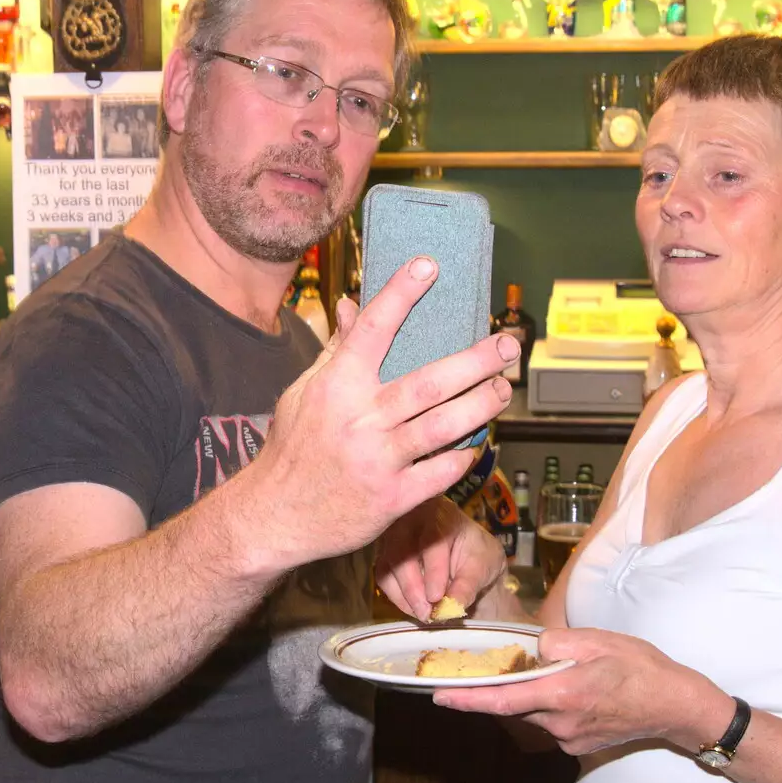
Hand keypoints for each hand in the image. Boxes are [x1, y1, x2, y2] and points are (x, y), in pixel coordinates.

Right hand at [241, 257, 516, 571]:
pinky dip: (463, 456)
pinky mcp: (393, 498)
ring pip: (445, 426)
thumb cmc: (292, 450)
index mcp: (337, 386)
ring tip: (503, 389)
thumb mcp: (304, 394)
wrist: (274, 516)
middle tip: (507, 344)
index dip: (401, 294)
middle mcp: (361, 419)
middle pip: (430, 382)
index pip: (374, 330)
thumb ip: (337, 352)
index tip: (429, 266)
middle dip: (476, 361)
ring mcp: (379, 460)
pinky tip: (475, 443)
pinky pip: (441, 472)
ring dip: (482, 405)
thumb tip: (354, 306)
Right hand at [376, 495, 507, 620]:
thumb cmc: (476, 553)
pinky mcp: (386, 552)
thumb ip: (468, 585)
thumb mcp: (483, 566)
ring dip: (403, 594)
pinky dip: (396, 596)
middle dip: (413, 586)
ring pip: (388, 564)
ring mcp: (395, 534)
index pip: (432, 540)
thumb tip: (451, 608)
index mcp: (441, 515)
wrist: (466, 552)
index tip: (437, 597)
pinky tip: (413, 607)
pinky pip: (383, 575)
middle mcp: (412, 519)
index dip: (433, 570)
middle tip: (426, 612)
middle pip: (402, 551)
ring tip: (422, 613)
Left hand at [432, 627, 731, 755]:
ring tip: (532, 674)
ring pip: (530, 714)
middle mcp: (561, 722)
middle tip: (467, 675)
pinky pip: (548, 723)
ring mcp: (569, 738)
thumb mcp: (599, 640)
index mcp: (563, 693)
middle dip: (491, 691)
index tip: (439, 696)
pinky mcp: (578, 745)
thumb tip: (533, 649)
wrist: (676, 706)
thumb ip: (557, 642)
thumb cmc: (641, 668)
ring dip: (523, 696)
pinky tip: (561, 690)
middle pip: (512, 706)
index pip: (503, 698)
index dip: (468, 698)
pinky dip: (544, 706)